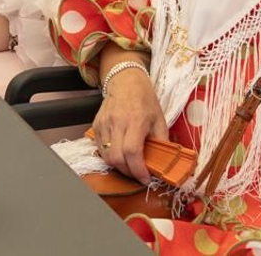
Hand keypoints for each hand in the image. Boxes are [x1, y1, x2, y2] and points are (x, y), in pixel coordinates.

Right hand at [92, 67, 167, 182]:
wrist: (125, 80)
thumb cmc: (145, 99)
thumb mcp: (160, 119)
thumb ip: (162, 141)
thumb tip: (164, 163)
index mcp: (135, 121)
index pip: (132, 152)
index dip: (138, 170)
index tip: (146, 179)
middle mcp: (117, 122)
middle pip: (116, 158)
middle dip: (128, 172)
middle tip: (138, 175)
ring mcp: (104, 123)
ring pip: (106, 156)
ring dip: (118, 166)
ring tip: (129, 166)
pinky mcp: (96, 124)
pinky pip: (100, 148)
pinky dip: (109, 156)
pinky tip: (119, 154)